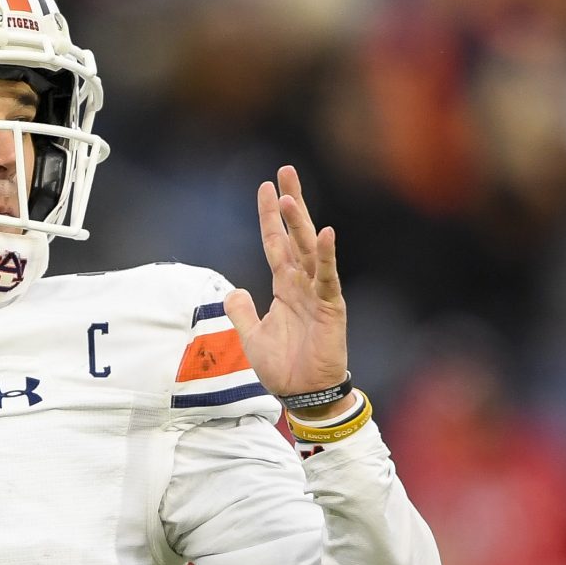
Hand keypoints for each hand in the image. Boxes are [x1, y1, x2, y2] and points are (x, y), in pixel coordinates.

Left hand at [223, 166, 347, 401]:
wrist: (303, 394)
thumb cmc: (283, 366)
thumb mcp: (251, 336)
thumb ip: (242, 312)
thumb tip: (233, 291)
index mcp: (284, 286)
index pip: (275, 242)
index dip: (270, 216)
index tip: (265, 187)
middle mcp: (302, 283)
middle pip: (295, 235)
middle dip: (290, 203)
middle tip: (285, 171)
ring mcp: (318, 293)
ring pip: (309, 250)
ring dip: (300, 224)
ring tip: (290, 197)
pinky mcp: (332, 307)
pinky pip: (328, 278)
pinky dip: (327, 256)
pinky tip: (325, 233)